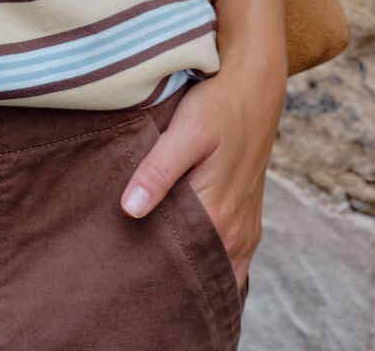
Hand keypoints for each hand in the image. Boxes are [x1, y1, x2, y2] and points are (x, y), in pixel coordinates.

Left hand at [120, 63, 285, 291]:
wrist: (254, 91)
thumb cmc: (217, 108)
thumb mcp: (185, 132)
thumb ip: (158, 172)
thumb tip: (129, 210)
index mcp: (218, 219)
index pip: (179, 270)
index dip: (150, 277)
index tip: (121, 278)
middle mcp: (235, 235)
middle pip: (196, 277)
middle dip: (166, 283)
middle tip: (127, 278)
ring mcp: (244, 233)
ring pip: (213, 273)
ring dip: (187, 276)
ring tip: (149, 273)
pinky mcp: (247, 224)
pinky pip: (228, 264)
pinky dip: (207, 268)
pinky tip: (181, 262)